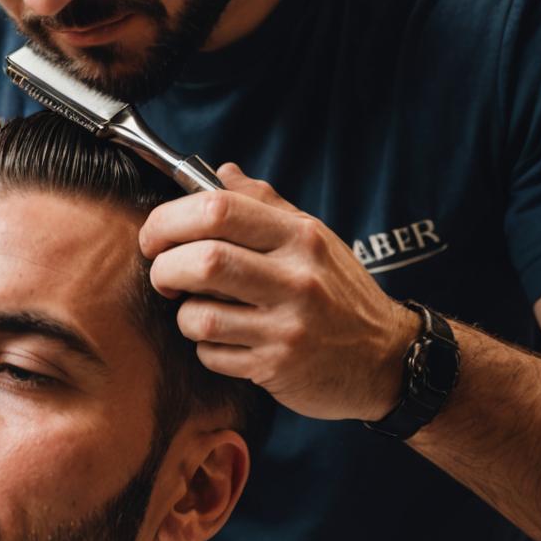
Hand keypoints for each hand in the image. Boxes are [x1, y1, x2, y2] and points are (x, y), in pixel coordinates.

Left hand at [139, 163, 419, 421]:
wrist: (385, 359)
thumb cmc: (339, 294)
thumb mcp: (315, 239)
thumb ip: (265, 205)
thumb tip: (220, 173)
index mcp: (300, 235)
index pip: (218, 209)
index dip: (168, 220)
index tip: (155, 237)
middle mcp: (297, 277)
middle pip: (203, 261)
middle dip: (164, 269)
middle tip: (164, 276)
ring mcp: (288, 326)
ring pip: (199, 316)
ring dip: (183, 315)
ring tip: (198, 312)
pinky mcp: (277, 367)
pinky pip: (211, 355)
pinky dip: (205, 348)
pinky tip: (224, 342)